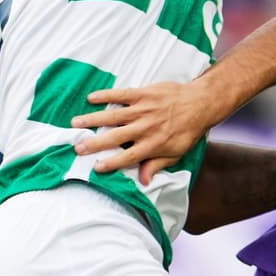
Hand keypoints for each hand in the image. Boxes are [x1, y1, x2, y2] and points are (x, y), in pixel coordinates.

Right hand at [71, 80, 221, 183]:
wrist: (200, 103)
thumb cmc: (188, 130)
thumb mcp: (176, 153)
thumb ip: (157, 165)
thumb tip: (143, 181)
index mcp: (153, 144)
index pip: (128, 157)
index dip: (112, 163)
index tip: (95, 167)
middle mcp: (146, 128)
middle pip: (115, 137)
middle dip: (95, 143)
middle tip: (76, 148)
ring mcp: (144, 109)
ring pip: (113, 116)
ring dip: (93, 119)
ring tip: (75, 123)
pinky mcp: (144, 93)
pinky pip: (121, 94)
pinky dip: (106, 95)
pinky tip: (90, 98)